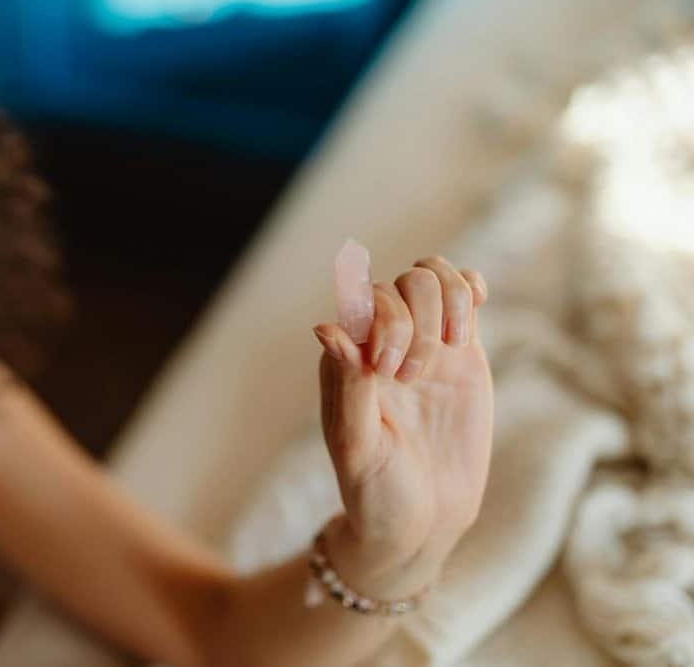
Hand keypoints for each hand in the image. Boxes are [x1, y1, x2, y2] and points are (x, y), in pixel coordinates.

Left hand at [313, 255, 492, 597]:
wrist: (423, 520)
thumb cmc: (377, 490)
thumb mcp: (357, 446)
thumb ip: (348, 387)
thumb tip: (325, 328)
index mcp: (346, 360)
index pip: (361, 300)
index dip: (383, 321)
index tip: (390, 372)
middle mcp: (380, 344)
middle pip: (401, 285)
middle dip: (414, 321)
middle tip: (412, 377)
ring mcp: (422, 344)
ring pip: (431, 279)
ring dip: (446, 301)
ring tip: (448, 347)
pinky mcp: (461, 354)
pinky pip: (463, 299)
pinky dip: (469, 287)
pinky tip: (474, 306)